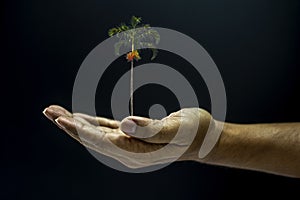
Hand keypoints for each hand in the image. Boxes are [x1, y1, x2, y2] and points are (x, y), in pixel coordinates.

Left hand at [43, 105, 213, 167]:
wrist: (202, 139)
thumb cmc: (193, 132)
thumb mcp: (176, 129)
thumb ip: (151, 129)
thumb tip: (125, 125)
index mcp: (137, 153)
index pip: (102, 142)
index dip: (81, 131)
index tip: (60, 118)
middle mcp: (128, 152)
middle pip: (92, 139)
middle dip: (69, 125)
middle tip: (48, 111)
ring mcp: (128, 145)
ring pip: (96, 134)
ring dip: (76, 123)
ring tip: (56, 112)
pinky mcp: (131, 136)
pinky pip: (106, 130)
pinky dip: (91, 123)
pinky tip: (80, 118)